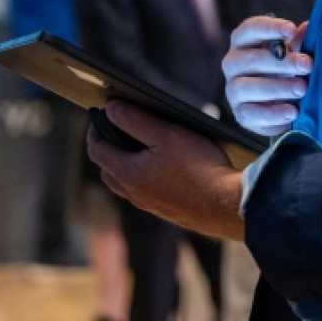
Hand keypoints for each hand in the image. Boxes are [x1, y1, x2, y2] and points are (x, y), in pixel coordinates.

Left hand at [87, 100, 244, 240]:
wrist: (227, 205)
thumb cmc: (198, 167)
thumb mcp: (166, 134)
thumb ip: (135, 120)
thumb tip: (111, 109)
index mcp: (127, 173)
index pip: (97, 150)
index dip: (94, 130)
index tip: (99, 115)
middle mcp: (133, 193)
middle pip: (107, 169)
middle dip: (107, 148)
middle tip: (116, 129)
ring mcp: (150, 205)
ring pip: (125, 184)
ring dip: (124, 165)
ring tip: (138, 147)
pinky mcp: (167, 211)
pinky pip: (144, 192)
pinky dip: (142, 177)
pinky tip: (162, 168)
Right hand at [223, 14, 311, 136]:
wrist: (279, 103)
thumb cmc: (284, 69)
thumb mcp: (293, 53)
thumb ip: (298, 41)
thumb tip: (306, 28)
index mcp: (244, 42)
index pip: (250, 28)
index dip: (270, 27)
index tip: (291, 30)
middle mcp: (233, 63)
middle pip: (250, 59)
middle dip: (282, 62)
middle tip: (307, 65)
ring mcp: (233, 90)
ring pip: (247, 87)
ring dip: (278, 88)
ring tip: (302, 89)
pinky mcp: (240, 114)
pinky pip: (252, 114)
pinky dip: (273, 114)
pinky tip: (292, 111)